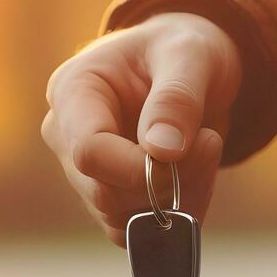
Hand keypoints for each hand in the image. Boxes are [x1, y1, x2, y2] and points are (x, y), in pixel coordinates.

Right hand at [42, 12, 240, 245]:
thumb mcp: (189, 55)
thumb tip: (162, 152)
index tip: (186, 150)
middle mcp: (66, 135)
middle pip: (103, 192)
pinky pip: (139, 228)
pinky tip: (198, 175)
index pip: (88, 152)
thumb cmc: (181, 48)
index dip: (138, 167)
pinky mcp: (109, 196)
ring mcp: (84, 171)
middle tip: (210, 141)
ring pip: (122, 218)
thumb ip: (176, 99)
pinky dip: (178, 214)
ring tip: (206, 149)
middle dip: (167, 181)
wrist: (187, 65)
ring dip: (178, 198)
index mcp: (72, 91)